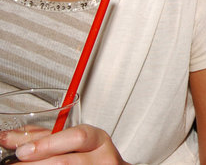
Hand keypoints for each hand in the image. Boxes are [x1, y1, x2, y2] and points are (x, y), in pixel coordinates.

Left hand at [11, 124, 127, 163]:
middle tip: (15, 163)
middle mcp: (103, 158)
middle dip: (35, 163)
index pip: (77, 137)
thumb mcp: (72, 141)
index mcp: (98, 140)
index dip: (47, 144)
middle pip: (65, 162)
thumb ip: (45, 137)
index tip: (22, 150)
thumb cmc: (90, 156)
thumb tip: (10, 137)